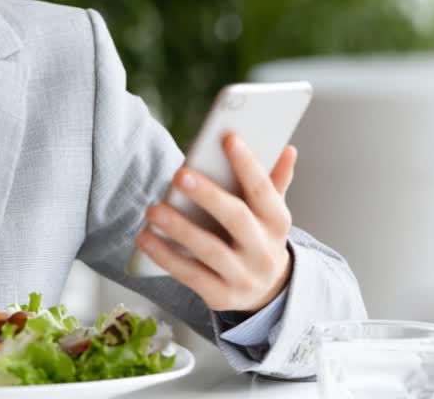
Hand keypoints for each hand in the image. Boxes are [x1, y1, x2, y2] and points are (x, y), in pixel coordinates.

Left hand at [134, 133, 295, 312]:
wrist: (268, 293)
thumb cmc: (259, 239)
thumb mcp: (271, 214)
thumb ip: (275, 182)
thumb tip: (287, 149)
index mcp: (277, 223)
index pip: (264, 190)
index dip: (248, 165)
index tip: (228, 138)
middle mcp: (263, 250)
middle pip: (237, 219)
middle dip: (208, 196)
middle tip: (180, 174)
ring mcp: (242, 276)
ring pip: (210, 250)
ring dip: (180, 229)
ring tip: (154, 210)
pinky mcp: (220, 295)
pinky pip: (189, 274)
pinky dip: (165, 256)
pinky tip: (145, 238)